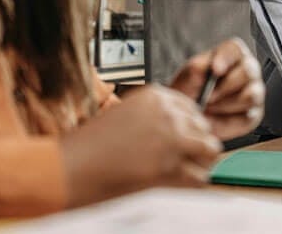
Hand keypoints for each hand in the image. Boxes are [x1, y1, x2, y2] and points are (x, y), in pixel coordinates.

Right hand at [61, 84, 221, 207]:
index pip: (193, 108)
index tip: (185, 138)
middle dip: (196, 144)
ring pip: (210, 150)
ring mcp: (173, 140)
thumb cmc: (92, 144)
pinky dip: (193, 184)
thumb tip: (181, 129)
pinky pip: (201, 177)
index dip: (190, 126)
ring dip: (199, 163)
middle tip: (183, 159)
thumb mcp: (125, 114)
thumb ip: (154, 117)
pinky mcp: (172, 168)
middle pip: (204, 128)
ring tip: (183, 172)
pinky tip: (176, 185)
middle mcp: (168, 114)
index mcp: (155, 96)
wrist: (72, 167)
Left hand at [169, 38, 264, 140]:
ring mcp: (254, 93)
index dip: (226, 58)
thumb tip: (211, 68)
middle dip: (225, 86)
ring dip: (225, 104)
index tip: (214, 70)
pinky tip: (214, 119)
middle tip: (207, 97)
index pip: (235, 48)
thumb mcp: (187, 77)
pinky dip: (227, 120)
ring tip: (208, 108)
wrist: (189, 115)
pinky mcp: (253, 115)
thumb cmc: (190, 90)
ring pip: (250, 96)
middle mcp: (248, 71)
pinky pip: (247, 117)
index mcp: (231, 55)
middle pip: (248, 71)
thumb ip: (198, 69)